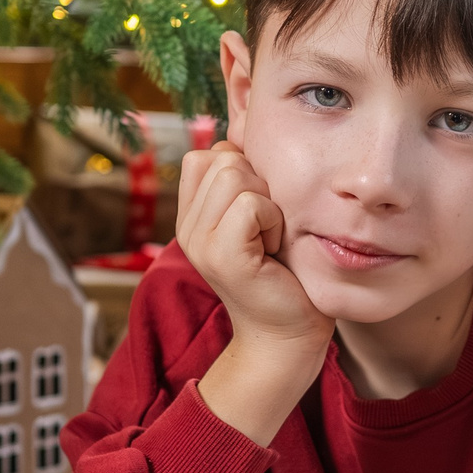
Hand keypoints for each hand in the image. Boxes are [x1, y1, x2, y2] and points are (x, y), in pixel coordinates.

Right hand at [176, 141, 334, 443]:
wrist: (286, 337)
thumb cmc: (284, 275)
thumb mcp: (259, 220)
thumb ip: (246, 183)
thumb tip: (247, 135)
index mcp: (192, 216)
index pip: (205, 154)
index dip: (243, 169)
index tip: (259, 212)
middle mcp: (186, 227)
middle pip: (222, 157)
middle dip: (259, 184)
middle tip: (267, 229)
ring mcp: (199, 242)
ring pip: (236, 174)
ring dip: (268, 203)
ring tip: (269, 239)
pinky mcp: (221, 255)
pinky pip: (252, 204)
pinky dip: (273, 220)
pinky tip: (273, 250)